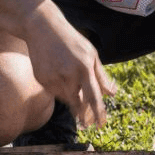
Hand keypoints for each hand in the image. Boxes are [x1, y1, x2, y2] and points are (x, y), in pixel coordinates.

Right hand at [24, 6, 116, 128]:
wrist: (43, 28)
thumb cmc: (72, 42)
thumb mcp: (91, 54)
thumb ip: (101, 76)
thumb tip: (112, 94)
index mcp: (84, 67)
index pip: (93, 97)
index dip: (98, 113)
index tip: (101, 125)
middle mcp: (68, 74)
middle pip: (79, 103)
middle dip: (85, 115)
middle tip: (89, 123)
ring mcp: (53, 78)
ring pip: (67, 99)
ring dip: (74, 101)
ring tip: (76, 94)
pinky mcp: (42, 80)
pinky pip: (55, 93)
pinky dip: (61, 91)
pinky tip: (61, 78)